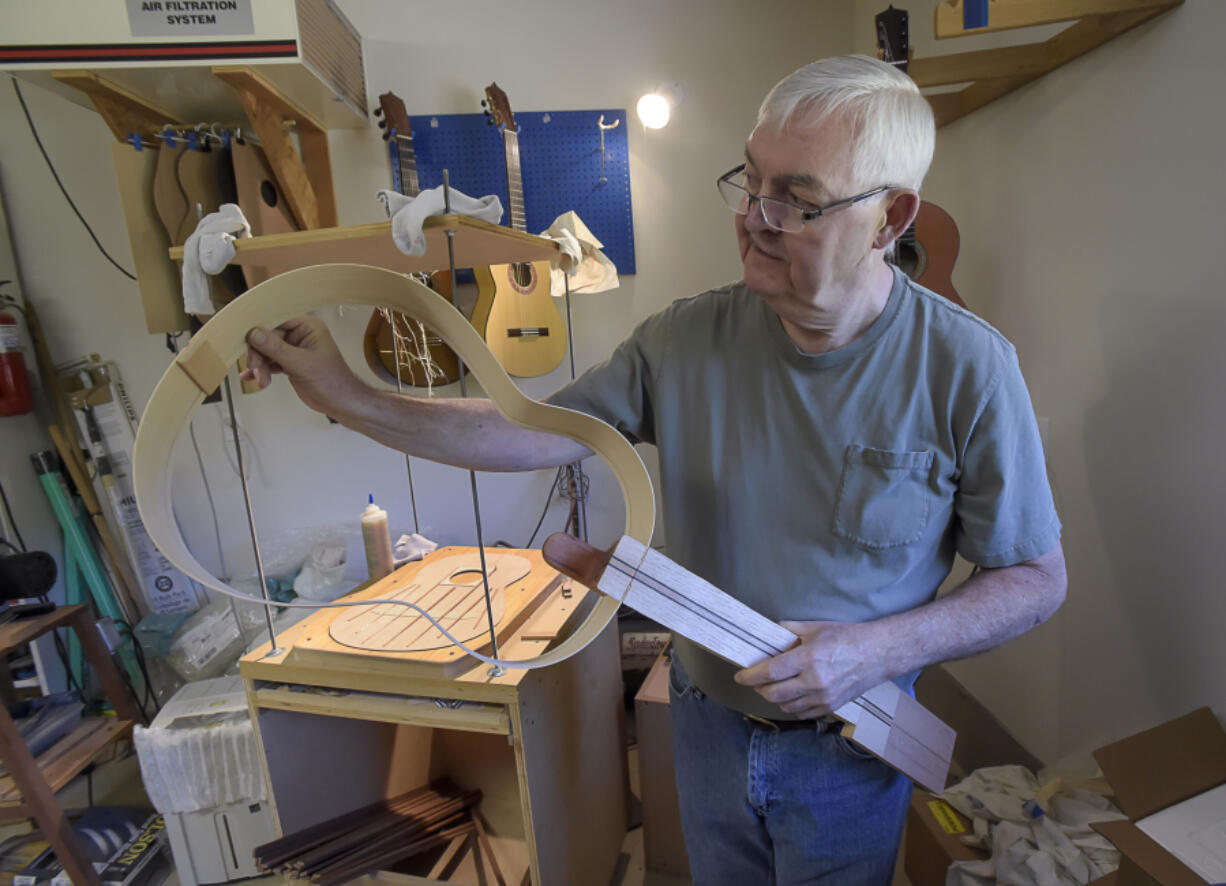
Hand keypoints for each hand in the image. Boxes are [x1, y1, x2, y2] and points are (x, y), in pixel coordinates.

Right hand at [240, 316, 367, 416]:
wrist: (340, 403)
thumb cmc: (331, 381)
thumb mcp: (301, 364)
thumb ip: (276, 348)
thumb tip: (254, 333)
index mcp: (307, 327)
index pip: (276, 321)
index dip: (259, 331)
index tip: (245, 340)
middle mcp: (299, 335)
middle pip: (267, 338)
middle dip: (259, 355)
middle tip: (256, 370)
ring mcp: (293, 349)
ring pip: (266, 352)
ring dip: (260, 366)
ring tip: (261, 381)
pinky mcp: (289, 363)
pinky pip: (269, 362)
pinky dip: (261, 370)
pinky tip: (251, 379)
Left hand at [733, 620, 883, 717]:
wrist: (878, 654)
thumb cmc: (847, 637)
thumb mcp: (815, 627)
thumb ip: (788, 630)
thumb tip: (767, 632)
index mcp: (809, 658)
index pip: (771, 671)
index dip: (750, 676)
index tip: (739, 676)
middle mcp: (815, 681)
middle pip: (774, 693)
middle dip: (759, 688)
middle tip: (754, 681)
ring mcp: (824, 697)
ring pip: (786, 705)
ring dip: (774, 697)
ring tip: (772, 686)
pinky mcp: (832, 707)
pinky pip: (802, 713)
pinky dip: (791, 706)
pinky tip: (790, 695)